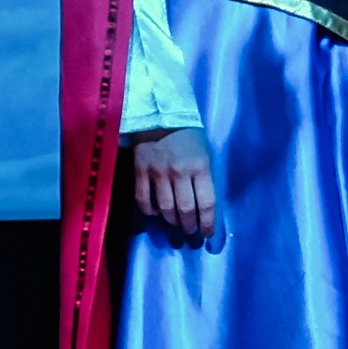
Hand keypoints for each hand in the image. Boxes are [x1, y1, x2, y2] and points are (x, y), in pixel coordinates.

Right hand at [129, 127, 218, 246]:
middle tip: (190, 233)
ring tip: (175, 226)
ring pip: (165, 208)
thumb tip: (202, 207)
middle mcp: (180, 172)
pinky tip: (155, 213)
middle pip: (185, 209)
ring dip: (171, 221)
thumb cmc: (189, 136)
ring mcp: (158, 172)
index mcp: (200, 167)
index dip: (207, 224)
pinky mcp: (140, 170)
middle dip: (189, 227)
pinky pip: (143, 199)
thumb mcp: (205, 154)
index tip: (207, 234)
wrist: (160, 114)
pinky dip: (149, 211)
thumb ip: (204, 178)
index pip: (206, 204)